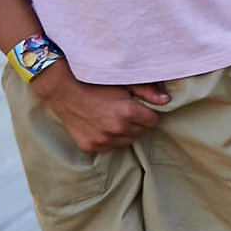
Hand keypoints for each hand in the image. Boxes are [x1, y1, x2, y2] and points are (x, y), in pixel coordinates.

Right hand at [37, 67, 170, 154]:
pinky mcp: (90, 147)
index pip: (153, 121)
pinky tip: (102, 126)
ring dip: (125, 132)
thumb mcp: (124, 83)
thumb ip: (148, 91)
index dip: (149, 113)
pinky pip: (110, 147)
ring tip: (114, 118)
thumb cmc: (96, 83)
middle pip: (141, 132)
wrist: (64, 92)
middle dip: (138, 122)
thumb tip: (167, 101)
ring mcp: (102, 140)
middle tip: (126, 111)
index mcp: (127, 112)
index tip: (140, 107)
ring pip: (127, 141)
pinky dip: (110, 139)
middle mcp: (116, 129)